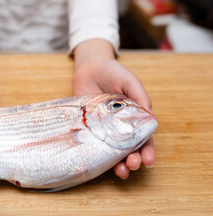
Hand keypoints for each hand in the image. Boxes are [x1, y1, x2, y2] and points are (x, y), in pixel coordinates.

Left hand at [73, 40, 154, 178]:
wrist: (88, 67)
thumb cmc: (113, 72)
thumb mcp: (129, 81)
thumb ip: (140, 96)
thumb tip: (150, 118)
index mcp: (133, 118)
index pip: (143, 138)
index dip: (147, 150)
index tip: (148, 161)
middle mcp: (119, 126)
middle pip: (128, 148)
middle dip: (133, 159)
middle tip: (133, 165)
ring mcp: (102, 129)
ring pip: (111, 151)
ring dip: (118, 163)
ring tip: (122, 171)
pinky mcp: (87, 127)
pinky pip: (92, 143)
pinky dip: (96, 154)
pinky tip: (100, 162)